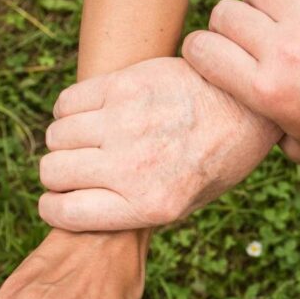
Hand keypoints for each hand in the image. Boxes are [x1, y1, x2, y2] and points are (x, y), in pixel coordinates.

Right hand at [38, 57, 280, 231]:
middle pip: (53, 172)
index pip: (64, 213)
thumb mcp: (186, 204)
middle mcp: (133, 166)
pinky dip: (70, 111)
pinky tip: (93, 114)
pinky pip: (67, 102)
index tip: (59, 201)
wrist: (246, 107)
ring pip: (56, 136)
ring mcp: (126, 123)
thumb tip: (80, 210)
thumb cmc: (216, 160)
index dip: (54, 208)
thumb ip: (134, 211)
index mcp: (150, 205)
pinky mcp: (125, 86)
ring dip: (65, 141)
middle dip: (58, 175)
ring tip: (89, 140)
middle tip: (78, 169)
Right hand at [182, 0, 299, 166]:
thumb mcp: (296, 146)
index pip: (202, 49)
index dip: (198, 49)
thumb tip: (240, 127)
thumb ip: (264, 134)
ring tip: (276, 17)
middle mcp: (284, 53)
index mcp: (265, 91)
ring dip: (261, 1)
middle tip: (246, 38)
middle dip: (227, 25)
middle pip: (226, 13)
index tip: (208, 53)